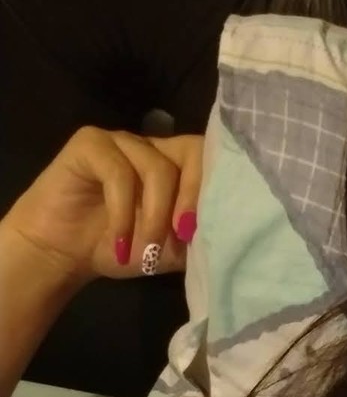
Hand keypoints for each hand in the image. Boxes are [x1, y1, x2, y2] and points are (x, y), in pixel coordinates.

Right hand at [3, 127, 203, 284]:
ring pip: (158, 168)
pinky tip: (120, 242)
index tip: (214, 229)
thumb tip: (234, 231)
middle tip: (184, 236)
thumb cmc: (123, 250)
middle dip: (193, 198)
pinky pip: (119, 173)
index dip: (219, 190)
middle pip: (193, 153)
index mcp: (180, 167)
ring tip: (146, 249)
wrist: (62, 255)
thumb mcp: (173, 249)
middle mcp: (155, 147)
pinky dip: (124, 214)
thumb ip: (201, 235)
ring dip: (155, 216)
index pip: (214, 160)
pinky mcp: (91, 142)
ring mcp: (123, 141)